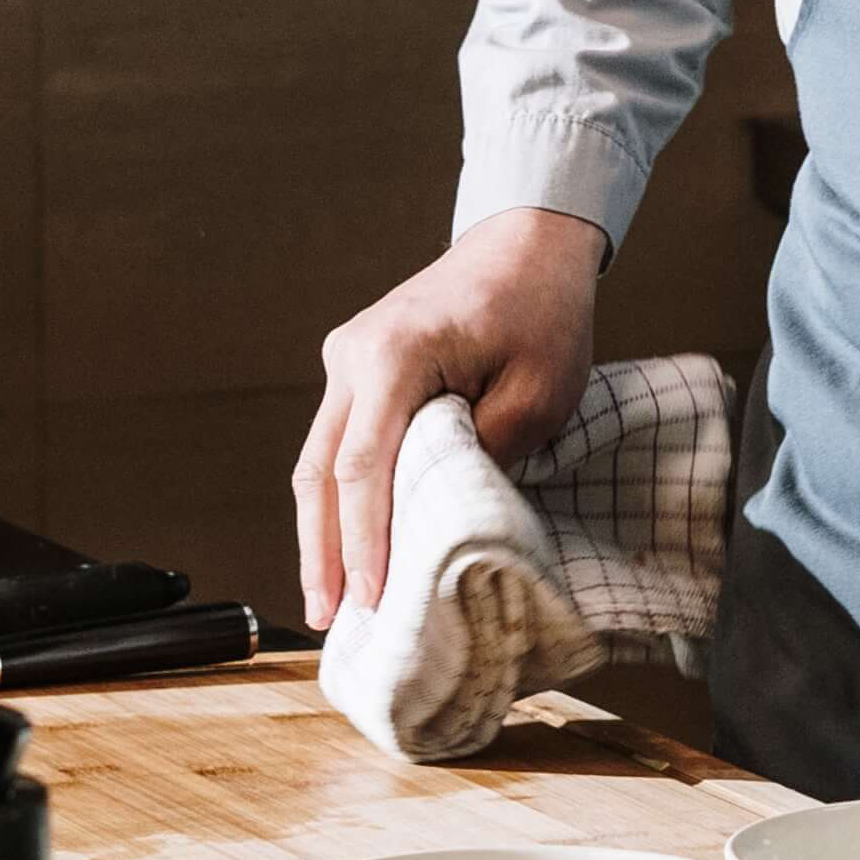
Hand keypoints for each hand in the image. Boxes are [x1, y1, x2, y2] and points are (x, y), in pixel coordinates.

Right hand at [297, 208, 605, 627]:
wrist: (527, 242)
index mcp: (395, 354)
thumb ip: (487, 454)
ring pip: (318, 460)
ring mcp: (348, 358)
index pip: (364, 467)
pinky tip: (349, 544)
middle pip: (320, 471)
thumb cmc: (540, 309)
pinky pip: (339, 441)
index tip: (370, 599)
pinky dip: (342, 496)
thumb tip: (445, 516)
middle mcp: (354, 354)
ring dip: (324, 530)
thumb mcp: (538, 392)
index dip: (363, 542)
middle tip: (325, 618)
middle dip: (323, 551)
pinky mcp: (357, 368)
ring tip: (329, 598)